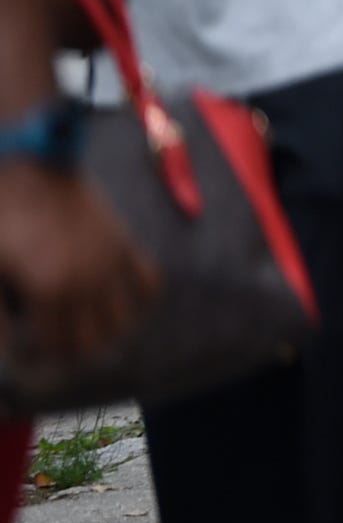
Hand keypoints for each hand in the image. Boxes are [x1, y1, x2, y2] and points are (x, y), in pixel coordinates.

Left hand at [0, 166, 157, 361]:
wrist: (30, 166)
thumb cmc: (2, 217)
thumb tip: (7, 353)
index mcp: (50, 290)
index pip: (56, 347)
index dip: (42, 357)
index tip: (30, 352)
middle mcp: (88, 282)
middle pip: (92, 342)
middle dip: (71, 350)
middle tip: (51, 343)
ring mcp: (111, 263)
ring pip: (121, 322)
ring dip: (103, 332)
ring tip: (80, 328)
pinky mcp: (123, 245)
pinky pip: (148, 285)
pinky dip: (139, 300)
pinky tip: (115, 302)